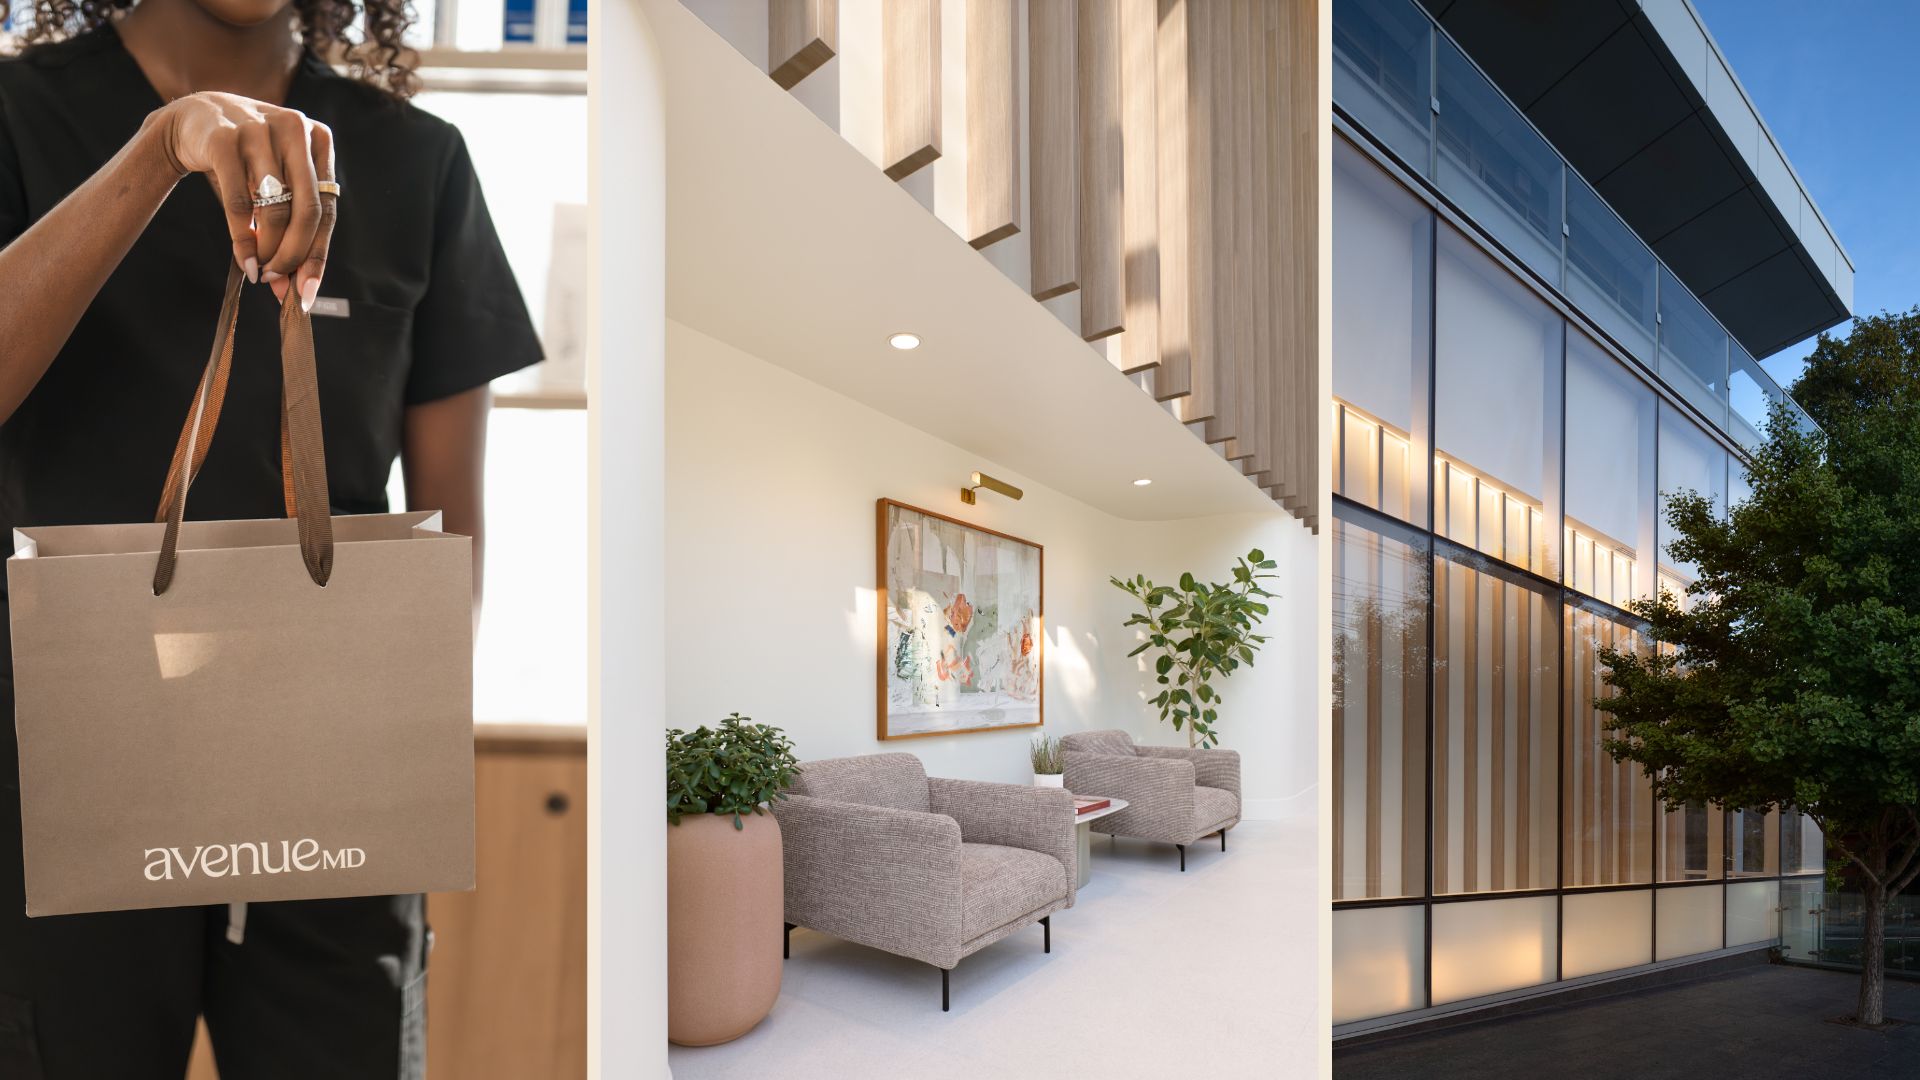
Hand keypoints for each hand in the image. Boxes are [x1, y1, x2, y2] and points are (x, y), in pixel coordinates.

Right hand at [151, 92, 335, 310]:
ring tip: (262, 271)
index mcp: (318, 139)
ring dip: (270, 250)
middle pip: (307, 210)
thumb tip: (293, 287)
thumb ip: (290, 226)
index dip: (318, 253)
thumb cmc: (245, 159)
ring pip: (276, 209)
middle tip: (279, 282)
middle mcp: (295, 129)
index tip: (307, 290)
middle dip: (295, 256)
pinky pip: (240, 204)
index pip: (327, 208)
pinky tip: (246, 261)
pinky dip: (244, 240)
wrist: (193, 120)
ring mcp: (259, 131)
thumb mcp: (275, 183)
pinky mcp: (224, 140)